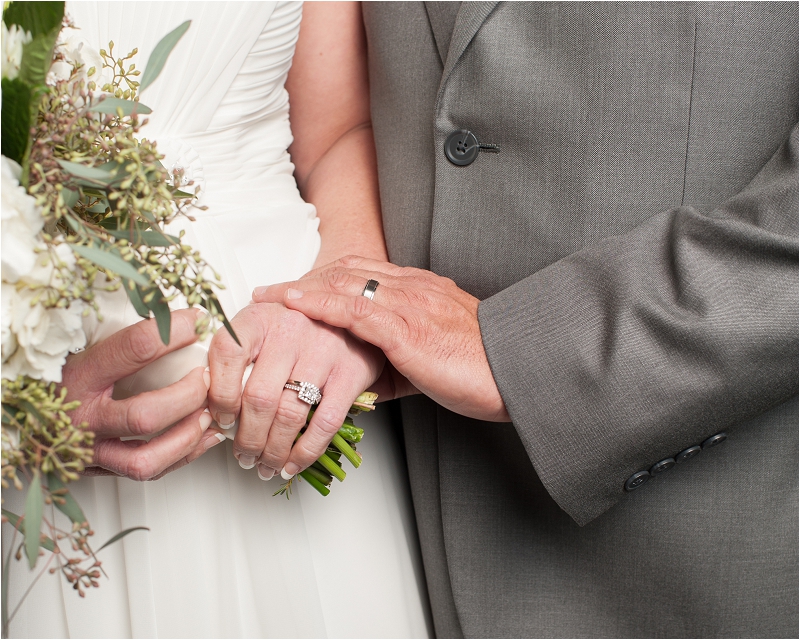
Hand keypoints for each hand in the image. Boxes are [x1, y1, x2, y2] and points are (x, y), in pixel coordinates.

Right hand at [62, 308, 224, 479]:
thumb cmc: (61, 378)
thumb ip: (124, 338)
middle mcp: (84, 418)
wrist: (23, 416)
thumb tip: (173, 314)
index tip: (198, 321)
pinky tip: (205, 434)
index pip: (132, 349)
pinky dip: (186, 454)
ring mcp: (92, 450)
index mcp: (79, 376)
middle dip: (187, 396)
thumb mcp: (82, 349)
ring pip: (146, 458)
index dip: (172, 332)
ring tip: (208, 413)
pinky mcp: (103, 470)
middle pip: (144, 415)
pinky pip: (151, 472)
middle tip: (206, 377)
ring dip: (187, 436)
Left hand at [207, 301, 384, 479]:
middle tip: (244, 456)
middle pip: (259, 396)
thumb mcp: (261, 324)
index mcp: (260, 317)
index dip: (219, 395)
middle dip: (247, 438)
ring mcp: (323, 352)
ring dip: (274, 451)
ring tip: (266, 465)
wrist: (350, 315)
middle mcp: (291, 330)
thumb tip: (203, 397)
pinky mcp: (350, 373)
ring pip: (289, 415)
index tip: (220, 419)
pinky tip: (294, 463)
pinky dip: (307, 451)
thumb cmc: (297, 326)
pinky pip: (325, 422)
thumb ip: (233, 352)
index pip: (228, 353)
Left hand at [252, 256, 510, 421]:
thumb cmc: (482, 368)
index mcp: (422, 291)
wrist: (515, 372)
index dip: (326, 278)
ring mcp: (409, 305)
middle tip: (273, 291)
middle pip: (347, 272)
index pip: (364, 274)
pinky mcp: (407, 329)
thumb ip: (396, 363)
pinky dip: (319, 305)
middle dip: (306, 278)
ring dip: (301, 289)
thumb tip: (364, 383)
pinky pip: (354, 311)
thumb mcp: (433, 359)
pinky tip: (296, 305)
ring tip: (270, 297)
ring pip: (345, 285)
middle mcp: (413, 289)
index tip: (300, 287)